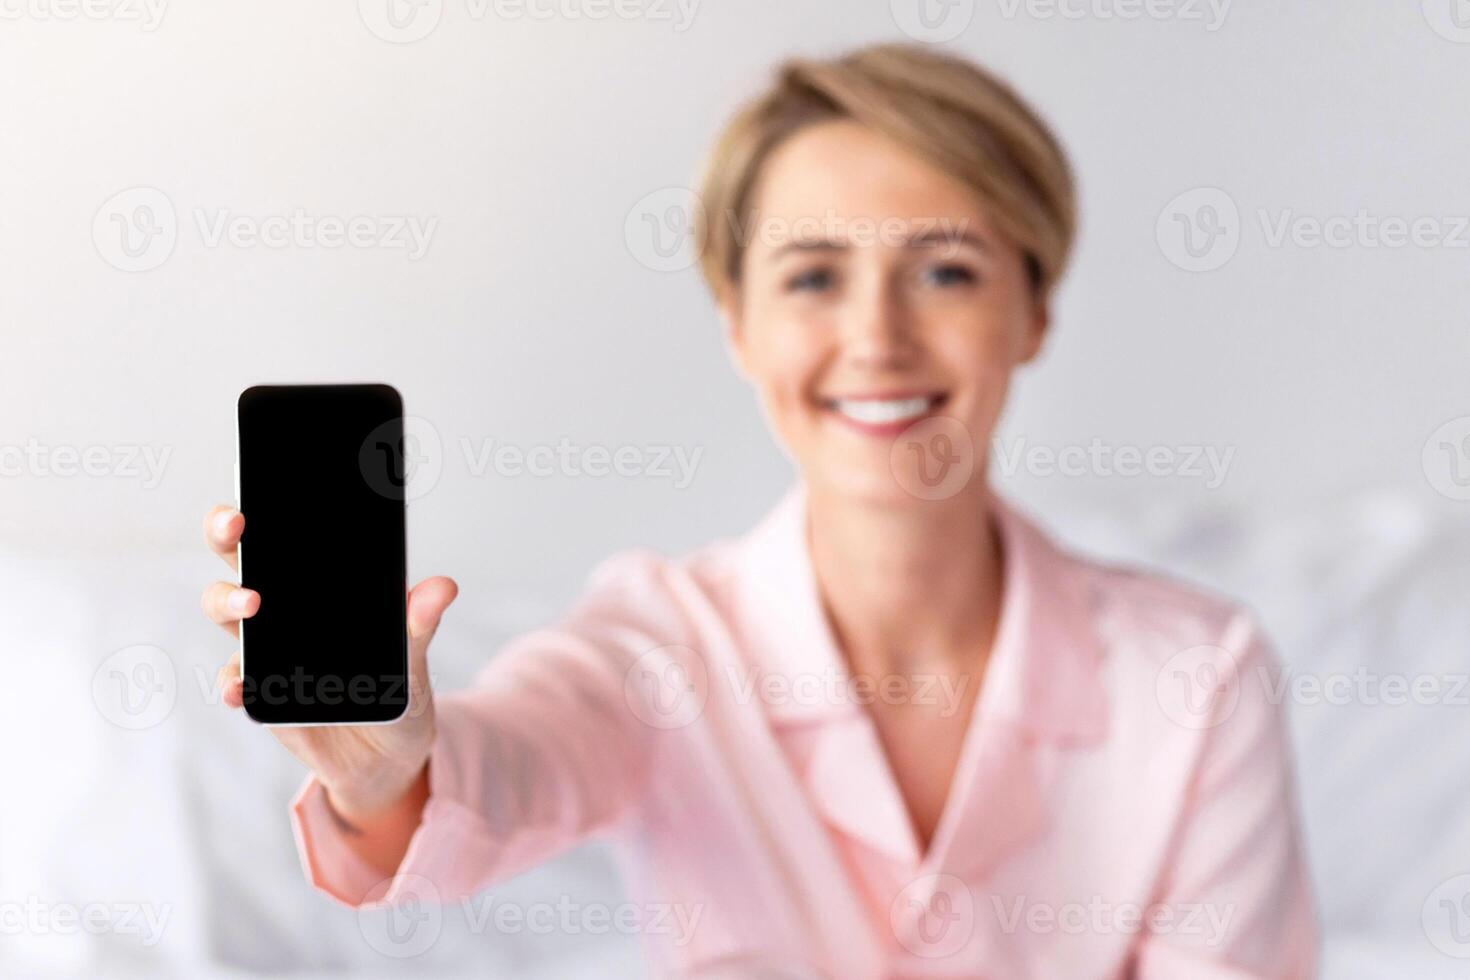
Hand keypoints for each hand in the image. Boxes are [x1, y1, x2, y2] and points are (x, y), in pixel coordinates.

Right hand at [200, 504, 457, 823]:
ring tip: (252, 606)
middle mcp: (284, 608)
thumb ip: (420, 624)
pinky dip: (234, 682)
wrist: (388, 755)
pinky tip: (242, 685)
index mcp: (321, 586)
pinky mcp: (261, 692)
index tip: (261, 494)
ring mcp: (266, 648)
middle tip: (237, 526)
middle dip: (227, 534)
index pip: (284, 535)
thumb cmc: (397, 689)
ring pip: (226, 611)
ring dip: (229, 602)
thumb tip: (443, 587)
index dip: (264, 508)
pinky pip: (235, 681)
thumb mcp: (413, 657)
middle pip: (240, 560)